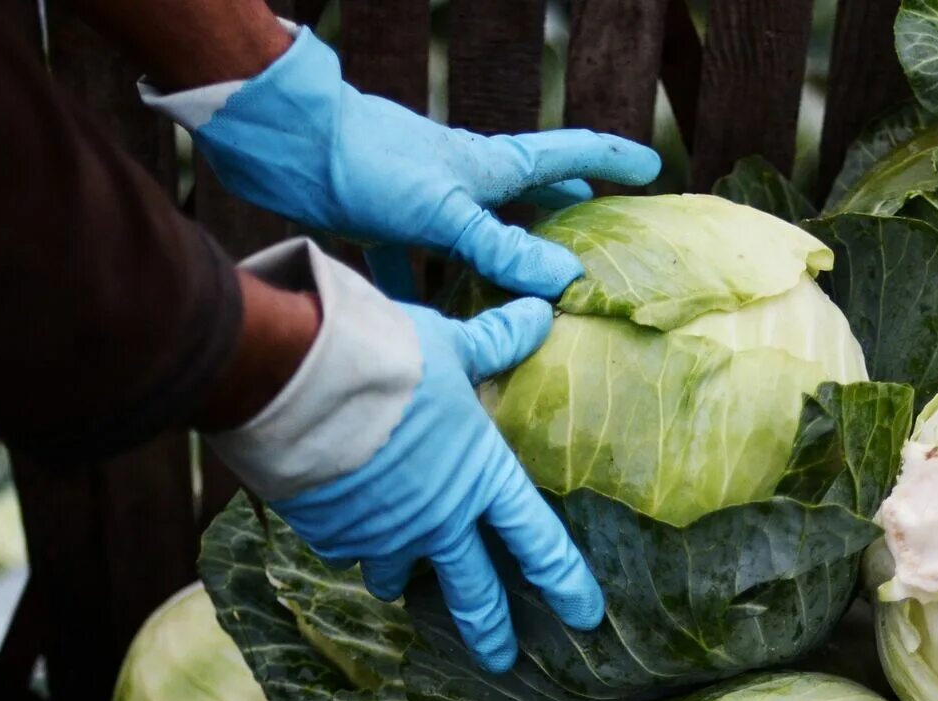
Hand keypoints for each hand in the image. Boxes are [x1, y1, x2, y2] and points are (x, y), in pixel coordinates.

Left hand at [142, 25, 660, 298]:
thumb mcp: (444, 213)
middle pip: (526, 194)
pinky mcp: (383, 219)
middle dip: (563, 210)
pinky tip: (424, 320)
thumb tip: (565, 279)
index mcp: (487, 166)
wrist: (284, 143)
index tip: (652, 168)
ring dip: (497, 260)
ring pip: (474, 235)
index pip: (566, 155)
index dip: (612, 159)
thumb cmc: (367, 165)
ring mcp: (422, 199)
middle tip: (596, 229)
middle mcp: (461, 179)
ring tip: (519, 289)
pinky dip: (424, 289)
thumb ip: (500, 247)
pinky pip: (414, 261)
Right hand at [206, 239, 602, 672]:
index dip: (565, 581)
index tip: (584, 615)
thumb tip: (543, 310)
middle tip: (501, 659)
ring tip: (397, 584)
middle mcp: (439, 519)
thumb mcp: (453, 346)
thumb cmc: (390, 358)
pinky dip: (348, 541)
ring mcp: (383, 534)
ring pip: (396, 574)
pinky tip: (340, 528)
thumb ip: (497, 344)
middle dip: (490, 629)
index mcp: (482, 478)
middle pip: (473, 589)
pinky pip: (345, 548)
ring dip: (400, 579)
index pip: (537, 541)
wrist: (301, 379)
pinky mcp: (331, 533)